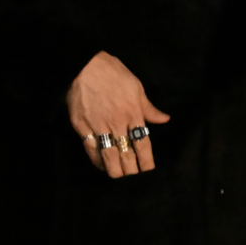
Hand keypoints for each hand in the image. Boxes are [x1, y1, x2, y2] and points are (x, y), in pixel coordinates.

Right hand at [66, 51, 169, 177]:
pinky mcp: (81, 127)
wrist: (85, 66)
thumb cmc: (113, 73)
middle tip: (134, 178)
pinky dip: (96, 160)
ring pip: (108, 155)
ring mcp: (98, 126)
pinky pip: (90, 149)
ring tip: (120, 177)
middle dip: (132, 169)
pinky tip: (101, 166)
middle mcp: (117, 123)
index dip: (146, 160)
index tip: (148, 170)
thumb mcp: (137, 87)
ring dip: (115, 170)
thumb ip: (149, 108)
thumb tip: (164, 119)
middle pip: (126, 153)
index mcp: (133, 113)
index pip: (143, 144)